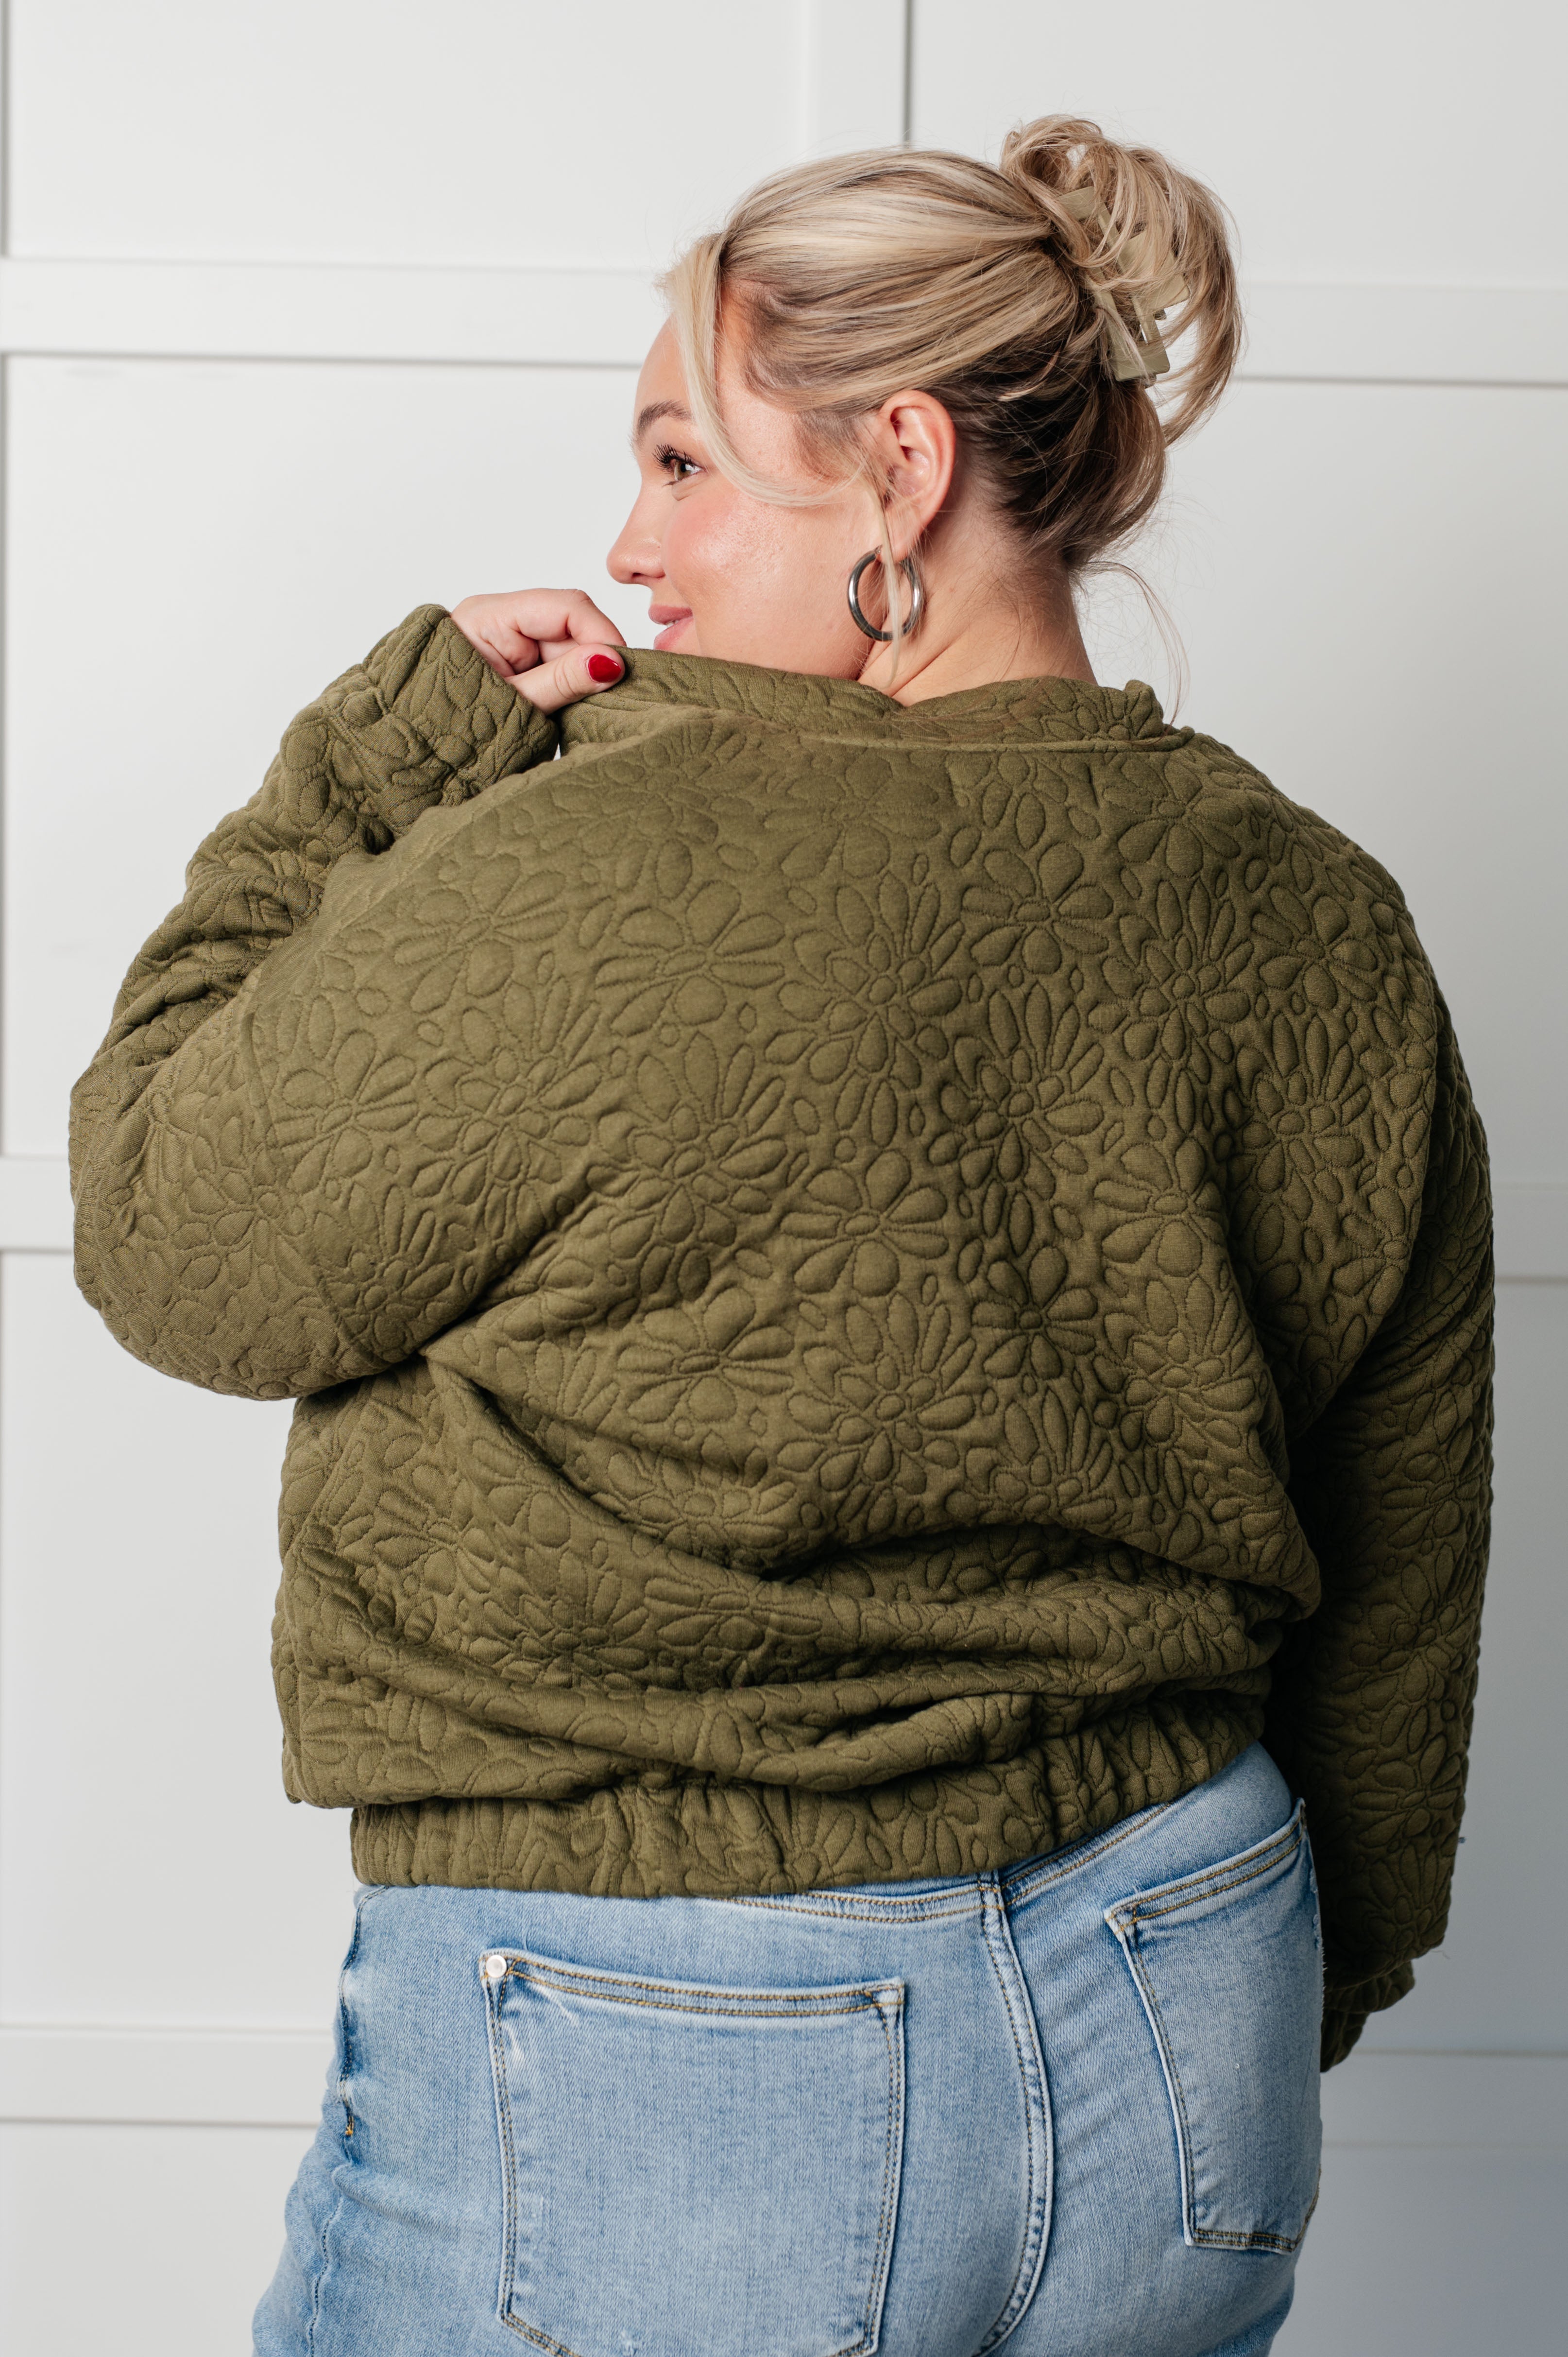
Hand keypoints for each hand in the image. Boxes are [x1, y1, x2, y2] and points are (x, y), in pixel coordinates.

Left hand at [448, 590, 627, 713]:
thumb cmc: (449, 726)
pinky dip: (571, 685)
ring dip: (584, 676)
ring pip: (569, 648)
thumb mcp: (513, 705)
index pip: (566, 607)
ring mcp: (509, 640)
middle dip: (594, 660)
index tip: (623, 670)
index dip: (602, 635)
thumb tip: (611, 663)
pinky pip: (557, 664)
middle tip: (611, 698)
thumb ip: (561, 681)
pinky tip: (572, 706)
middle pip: (571, 626)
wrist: (415, 750)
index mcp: (488, 616)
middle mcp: (500, 620)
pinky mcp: (517, 662)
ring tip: (584, 709)